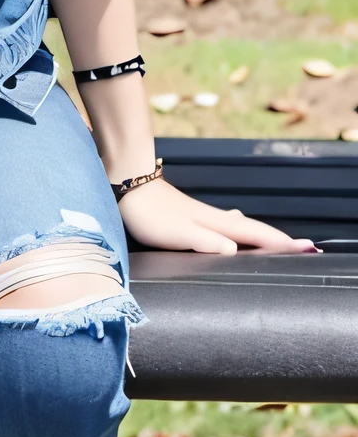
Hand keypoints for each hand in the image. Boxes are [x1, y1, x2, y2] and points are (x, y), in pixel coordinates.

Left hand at [118, 176, 316, 254]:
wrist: (129, 187)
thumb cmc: (152, 214)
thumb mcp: (179, 233)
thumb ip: (206, 241)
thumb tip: (233, 250)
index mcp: (217, 224)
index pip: (256, 234)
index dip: (280, 243)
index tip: (308, 248)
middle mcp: (215, 218)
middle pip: (254, 229)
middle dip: (278, 239)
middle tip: (304, 246)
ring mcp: (204, 215)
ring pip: (241, 226)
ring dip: (261, 233)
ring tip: (277, 241)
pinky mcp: (191, 215)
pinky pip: (227, 224)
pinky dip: (240, 227)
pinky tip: (235, 224)